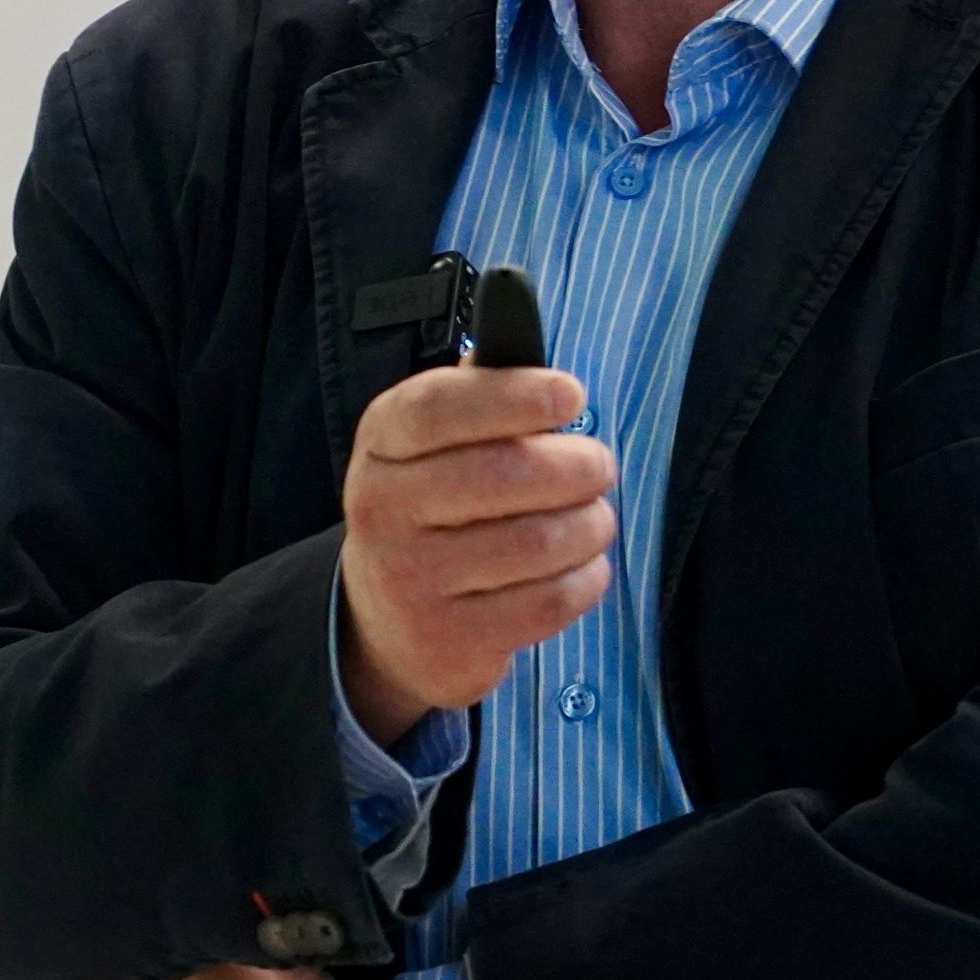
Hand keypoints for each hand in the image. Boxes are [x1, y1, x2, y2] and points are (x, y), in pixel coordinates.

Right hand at [338, 359, 611, 739]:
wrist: (387, 619)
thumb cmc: (435, 506)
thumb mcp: (435, 443)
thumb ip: (478, 393)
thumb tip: (527, 339)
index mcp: (380, 443)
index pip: (440, 408)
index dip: (513, 396)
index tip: (572, 395)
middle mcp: (383, 510)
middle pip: (505, 474)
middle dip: (576, 465)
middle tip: (599, 466)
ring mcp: (411, 581)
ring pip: (537, 542)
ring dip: (590, 524)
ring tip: (595, 518)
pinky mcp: (449, 640)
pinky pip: (548, 603)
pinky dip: (586, 579)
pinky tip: (584, 566)